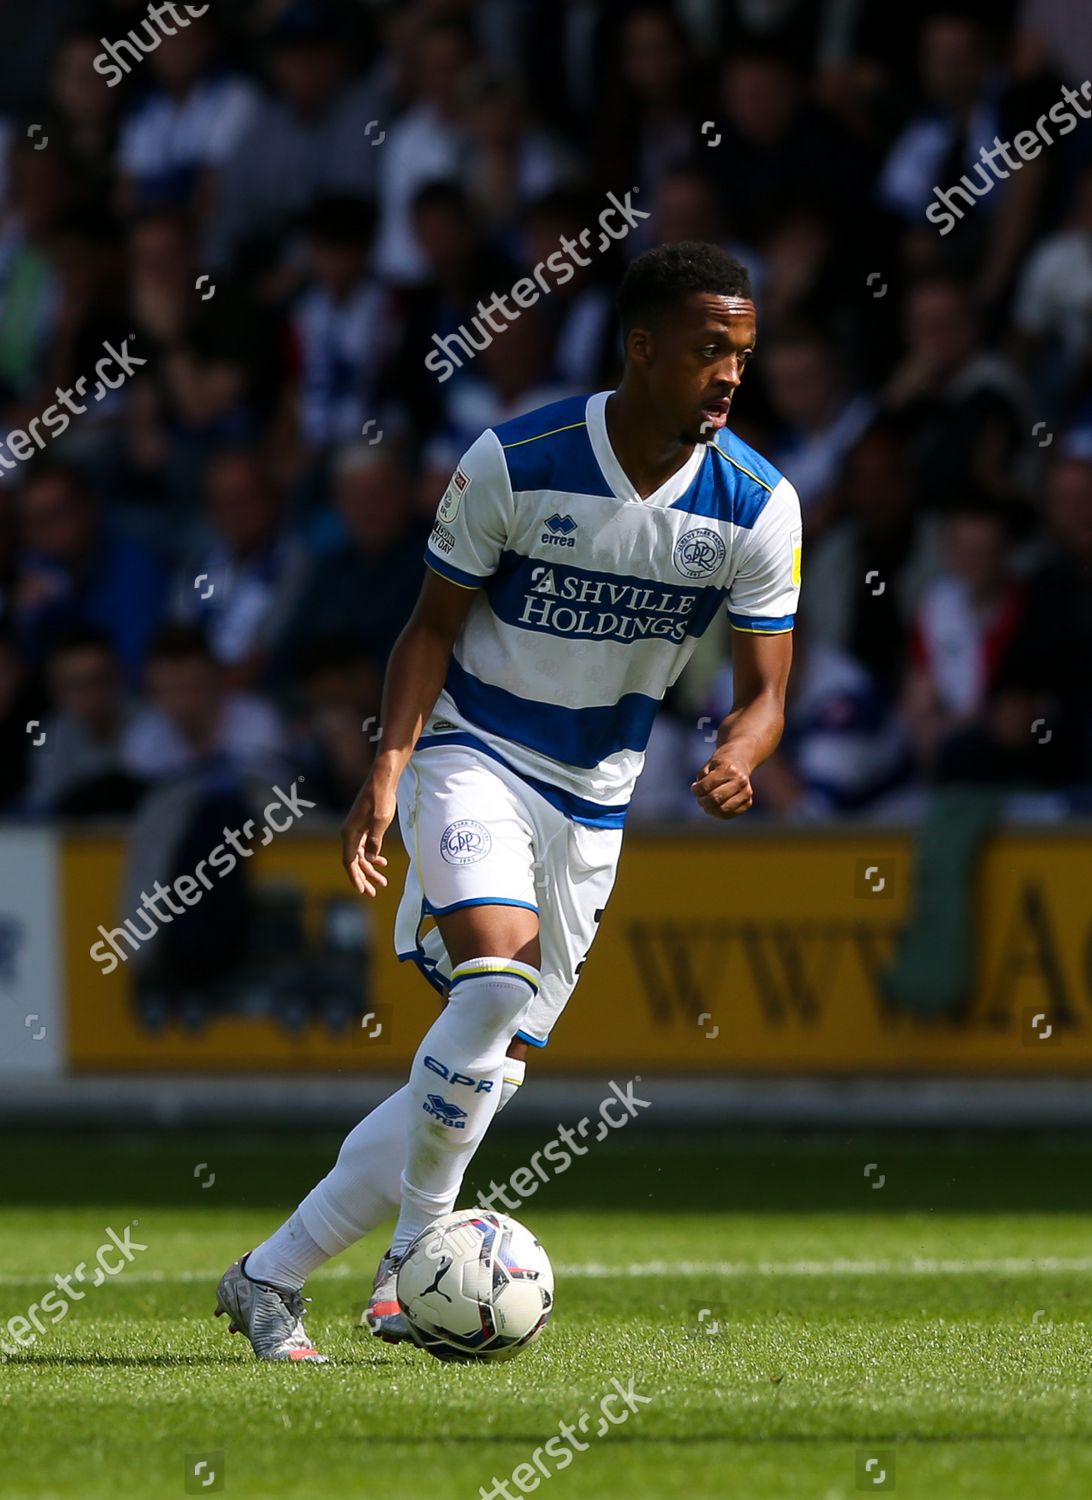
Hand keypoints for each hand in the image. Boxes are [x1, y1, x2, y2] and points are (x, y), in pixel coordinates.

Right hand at [341, 776, 394, 896]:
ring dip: (370, 869)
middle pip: (354, 862)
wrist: (382, 781)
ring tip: (383, 882)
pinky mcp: (364, 827)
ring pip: (360, 856)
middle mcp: (350, 833)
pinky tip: (383, 863)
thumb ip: (375, 841)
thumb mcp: (380, 821)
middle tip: (373, 892)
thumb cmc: (381, 799)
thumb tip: (371, 860)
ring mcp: (356, 830)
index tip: (361, 891)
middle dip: (363, 878)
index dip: (355, 877)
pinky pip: (365, 847)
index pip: (349, 861)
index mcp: (349, 833)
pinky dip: (373, 857)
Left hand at [691, 748, 753, 819]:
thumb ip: (702, 779)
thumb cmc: (720, 765)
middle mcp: (740, 781)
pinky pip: (729, 815)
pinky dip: (718, 814)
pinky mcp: (748, 802)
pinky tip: (714, 807)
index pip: (706, 786)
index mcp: (729, 769)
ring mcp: (746, 793)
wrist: (740, 761)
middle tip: (699, 799)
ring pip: (723, 810)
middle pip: (715, 799)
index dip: (696, 790)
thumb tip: (701, 798)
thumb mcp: (708, 766)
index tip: (694, 788)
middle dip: (702, 801)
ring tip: (706, 804)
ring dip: (710, 809)